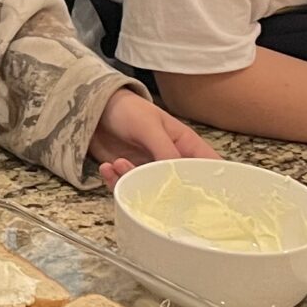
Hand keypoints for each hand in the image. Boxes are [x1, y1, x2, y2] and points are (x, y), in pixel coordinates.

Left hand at [90, 88, 215, 181]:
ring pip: (150, 191)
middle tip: (151, 192)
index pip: (207, 166)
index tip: (203, 198)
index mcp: (185, 145)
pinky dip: (116, 182)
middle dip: (168, 193)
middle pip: (180, 187)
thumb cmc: (129, 109)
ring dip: (133, 182)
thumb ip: (164, 149)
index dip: (211, 183)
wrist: (96, 109)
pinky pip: (126, 187)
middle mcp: (171, 161)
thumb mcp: (149, 126)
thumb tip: (177, 177)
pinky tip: (107, 167)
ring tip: (119, 163)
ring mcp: (149, 170)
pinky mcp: (129, 175)